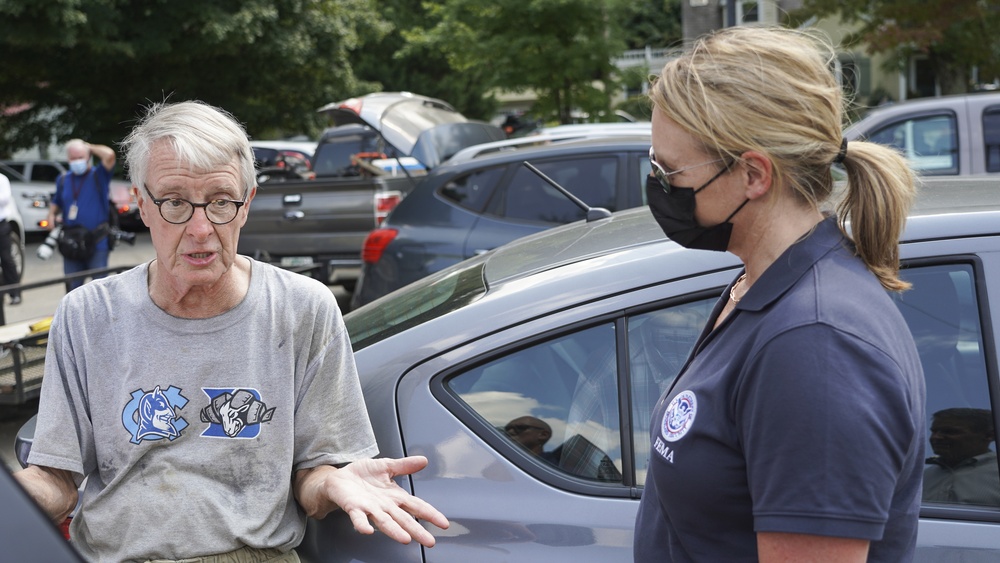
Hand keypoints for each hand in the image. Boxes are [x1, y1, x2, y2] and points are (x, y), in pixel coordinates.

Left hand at [295, 456, 448, 547]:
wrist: (338, 478)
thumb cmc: (362, 476)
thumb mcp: (386, 466)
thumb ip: (404, 465)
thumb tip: (423, 460)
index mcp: (394, 496)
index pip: (416, 506)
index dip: (430, 514)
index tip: (443, 523)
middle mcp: (384, 506)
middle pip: (404, 519)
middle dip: (417, 530)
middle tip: (430, 541)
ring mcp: (369, 508)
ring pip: (384, 522)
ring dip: (394, 531)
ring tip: (405, 539)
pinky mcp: (353, 507)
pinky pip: (358, 518)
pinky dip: (362, 524)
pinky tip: (367, 530)